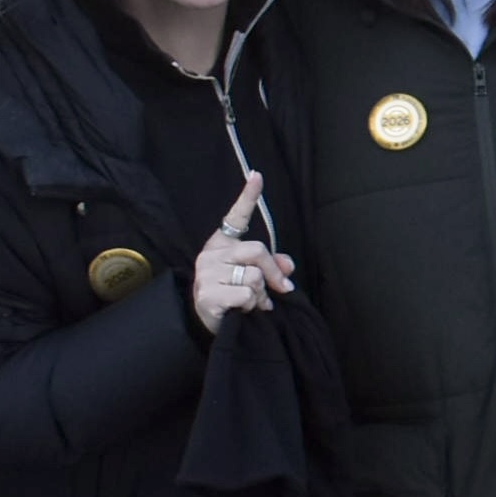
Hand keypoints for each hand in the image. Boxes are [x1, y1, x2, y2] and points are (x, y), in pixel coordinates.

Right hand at [191, 171, 297, 335]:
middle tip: (279, 289)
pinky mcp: (208, 294)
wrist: (211, 321)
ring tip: (253, 302)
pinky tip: (243, 309)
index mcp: (222, 244)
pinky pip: (247, 295)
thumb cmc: (234, 293)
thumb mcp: (254, 275)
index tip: (257, 175)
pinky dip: (253, 305)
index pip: (235, 217)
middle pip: (257, 251)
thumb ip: (273, 265)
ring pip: (254, 277)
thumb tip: (288, 266)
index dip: (248, 196)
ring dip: (262, 295)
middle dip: (273, 272)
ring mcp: (207, 273)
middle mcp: (211, 254)